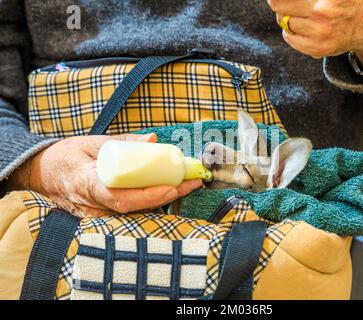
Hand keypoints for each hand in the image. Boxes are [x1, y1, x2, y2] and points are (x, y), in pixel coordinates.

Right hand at [9, 133, 201, 217]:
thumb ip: (123, 141)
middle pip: (135, 208)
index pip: (120, 197)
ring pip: (135, 213)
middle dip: (167, 196)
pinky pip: (130, 213)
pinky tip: (170, 191)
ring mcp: (96, 215)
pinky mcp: (101, 218)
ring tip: (188, 184)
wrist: (44, 173)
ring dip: (164, 200)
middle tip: (193, 182)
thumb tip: (154, 139)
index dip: (147, 196)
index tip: (172, 188)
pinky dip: (151, 203)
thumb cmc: (68, 155)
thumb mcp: (93, 141)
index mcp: (86, 183)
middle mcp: (91, 205)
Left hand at [268, 0, 362, 71]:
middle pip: (278, 4)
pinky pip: (289, 37)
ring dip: (287, 15)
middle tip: (289, 2)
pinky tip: (304, 24)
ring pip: (283, 20)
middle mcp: (323, 12)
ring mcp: (320, 33)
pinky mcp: (317, 49)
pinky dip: (291, 30)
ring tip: (304, 11)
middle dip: (280, 1)